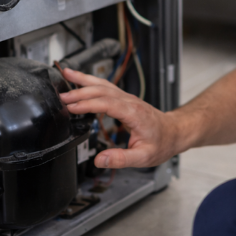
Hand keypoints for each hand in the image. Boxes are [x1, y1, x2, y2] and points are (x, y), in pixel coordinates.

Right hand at [60, 68, 177, 168]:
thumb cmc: (162, 143)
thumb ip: (122, 159)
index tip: (71, 107)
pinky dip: (90, 81)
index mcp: (134, 113)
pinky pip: (105, 86)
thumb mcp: (144, 157)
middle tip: (60, 97)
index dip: (88, 103)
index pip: (107, 103)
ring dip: (83, 79)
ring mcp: (126, 98)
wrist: (174, 132)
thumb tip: (100, 161)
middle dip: (80, 92)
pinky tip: (80, 79)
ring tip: (65, 74)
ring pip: (103, 83)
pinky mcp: (124, 98)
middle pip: (102, 90)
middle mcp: (129, 101)